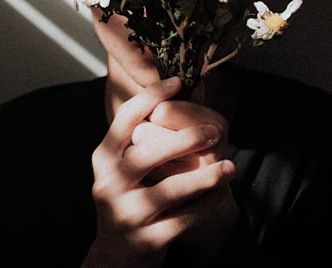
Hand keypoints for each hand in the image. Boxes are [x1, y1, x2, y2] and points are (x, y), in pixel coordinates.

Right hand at [82, 77, 236, 267]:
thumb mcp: (122, 169)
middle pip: (147, 153)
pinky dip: (207, 204)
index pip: (125, 119)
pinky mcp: (146, 242)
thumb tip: (171, 92)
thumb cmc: (128, 201)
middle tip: (214, 132)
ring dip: (204, 176)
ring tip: (228, 167)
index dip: (150, 96)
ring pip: (170, 189)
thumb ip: (141, 138)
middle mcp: (108, 185)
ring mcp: (125, 215)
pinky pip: (184, 219)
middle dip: (184, 139)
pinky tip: (221, 193)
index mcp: (103, 159)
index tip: (177, 81)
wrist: (116, 260)